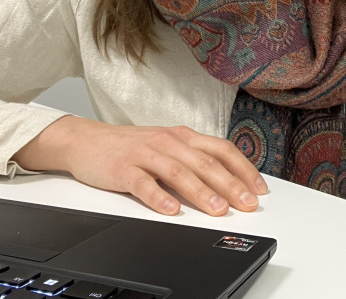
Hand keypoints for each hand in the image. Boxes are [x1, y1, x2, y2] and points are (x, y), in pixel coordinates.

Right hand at [13, 116, 267, 216]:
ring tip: (217, 210)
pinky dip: (159, 197)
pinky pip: (143, 183)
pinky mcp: (123, 168)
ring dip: (200, 192)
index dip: (243, 168)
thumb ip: (192, 158)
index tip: (259, 189)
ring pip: (179, 172)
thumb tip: (227, 180)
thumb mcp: (165, 145)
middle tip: (247, 204)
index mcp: (181, 136)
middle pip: (204, 162)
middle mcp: (167, 142)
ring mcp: (145, 154)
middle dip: (230, 184)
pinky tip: (171, 211)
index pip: (220, 149)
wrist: (86, 140)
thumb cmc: (129, 146)